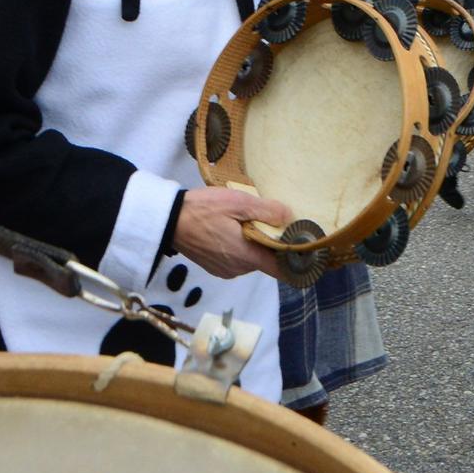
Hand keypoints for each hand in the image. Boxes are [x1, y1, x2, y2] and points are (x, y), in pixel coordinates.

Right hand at [173, 186, 290, 279]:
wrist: (168, 221)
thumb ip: (266, 211)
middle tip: (271, 220)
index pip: (281, 270)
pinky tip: (232, 229)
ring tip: (248, 221)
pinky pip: (236, 258)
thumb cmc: (204, 210)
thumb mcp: (238, 202)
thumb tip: (289, 217)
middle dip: (271, 244)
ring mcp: (224, 270)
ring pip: (251, 259)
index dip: (296, 261)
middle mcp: (238, 269)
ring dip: (254, 244)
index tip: (305, 248)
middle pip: (266, 260)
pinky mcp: (214, 267)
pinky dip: (240, 247)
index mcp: (247, 256)